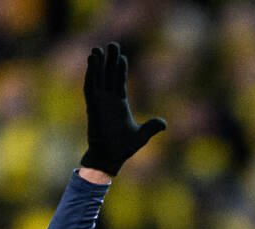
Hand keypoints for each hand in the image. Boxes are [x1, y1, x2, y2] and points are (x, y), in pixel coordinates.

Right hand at [81, 43, 164, 176]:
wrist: (109, 158)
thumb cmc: (122, 149)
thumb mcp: (140, 136)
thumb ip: (151, 127)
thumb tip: (164, 124)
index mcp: (119, 104)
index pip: (120, 82)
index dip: (120, 69)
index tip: (122, 56)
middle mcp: (108, 100)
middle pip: (109, 75)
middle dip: (110, 60)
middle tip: (112, 44)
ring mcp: (99, 102)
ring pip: (98, 78)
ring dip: (98, 64)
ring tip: (98, 49)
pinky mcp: (92, 106)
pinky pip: (90, 87)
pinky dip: (91, 74)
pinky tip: (92, 62)